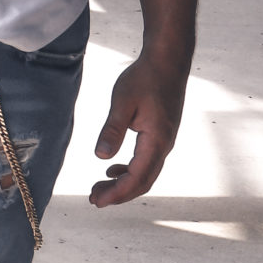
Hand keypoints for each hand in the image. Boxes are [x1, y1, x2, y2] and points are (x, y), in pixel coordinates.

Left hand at [90, 49, 188, 205]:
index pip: (137, 178)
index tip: (96, 201)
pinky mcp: (161, 135)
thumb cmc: (145, 78)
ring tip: (99, 188)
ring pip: (146, 174)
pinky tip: (113, 169)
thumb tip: (100, 157)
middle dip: (118, 194)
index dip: (116, 194)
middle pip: (143, 182)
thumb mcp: (123, 102)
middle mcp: (164, 146)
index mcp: (157, 141)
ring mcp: (165, 141)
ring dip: (123, 184)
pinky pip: (147, 162)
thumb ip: (113, 130)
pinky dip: (130, 171)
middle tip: (93, 199)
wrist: (168, 61)